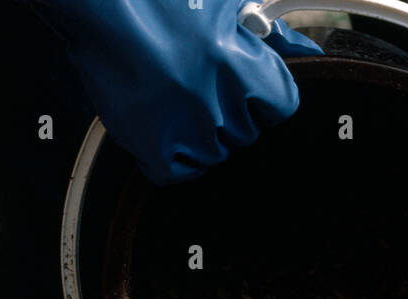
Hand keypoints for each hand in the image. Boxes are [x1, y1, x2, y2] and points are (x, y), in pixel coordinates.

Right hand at [38, 0, 320, 183]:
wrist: (97, 1)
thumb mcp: (225, 0)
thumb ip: (272, 32)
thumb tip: (309, 51)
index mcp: (242, 63)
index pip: (281, 106)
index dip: (261, 95)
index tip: (242, 85)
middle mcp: (218, 101)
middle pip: (245, 132)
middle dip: (226, 111)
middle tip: (193, 80)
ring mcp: (186, 129)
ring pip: (213, 154)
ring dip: (197, 133)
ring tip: (170, 93)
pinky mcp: (154, 147)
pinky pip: (177, 171)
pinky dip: (169, 155)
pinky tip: (157, 122)